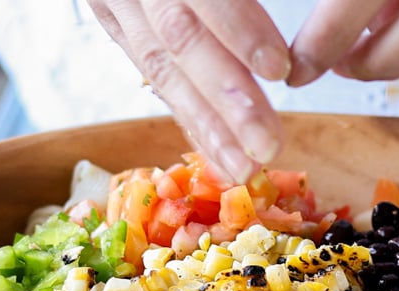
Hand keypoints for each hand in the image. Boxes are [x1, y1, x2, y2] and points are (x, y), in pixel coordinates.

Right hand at [86, 0, 291, 183]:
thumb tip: (282, 48)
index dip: (236, 27)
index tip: (278, 66)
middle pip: (177, 40)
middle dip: (225, 98)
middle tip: (267, 142)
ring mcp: (116, 1)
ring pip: (160, 68)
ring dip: (205, 124)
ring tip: (244, 166)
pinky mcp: (116, 21)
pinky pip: (154, 76)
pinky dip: (188, 115)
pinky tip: (217, 151)